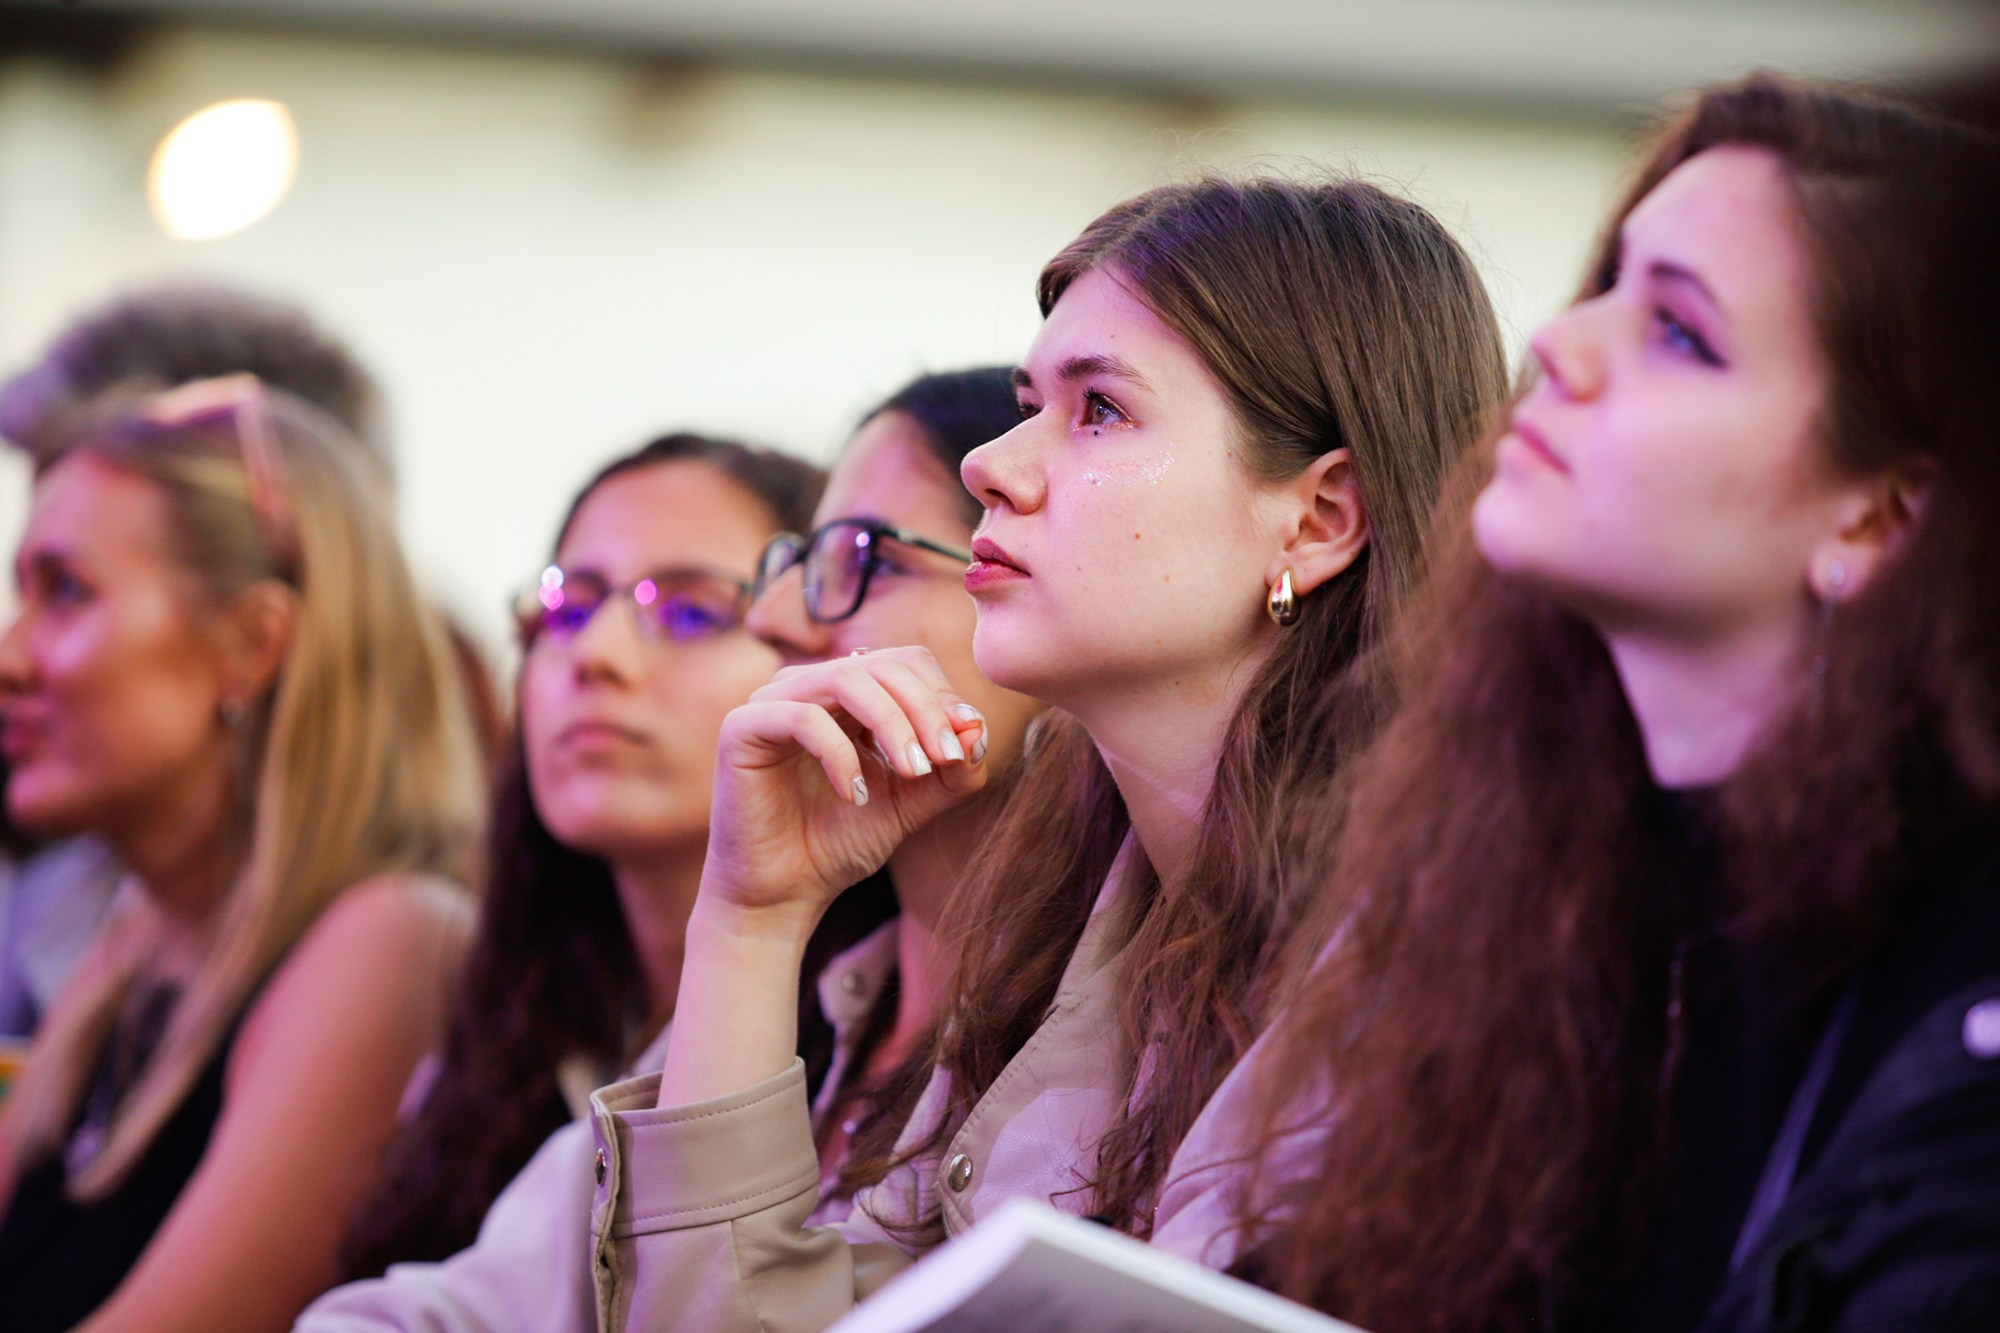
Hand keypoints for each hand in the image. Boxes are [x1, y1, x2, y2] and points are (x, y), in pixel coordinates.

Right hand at [698, 645, 989, 925]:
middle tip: (948, 760)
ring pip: (847, 678)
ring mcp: (772, 701)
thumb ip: (952, 770)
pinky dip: (841, 755)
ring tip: (914, 773)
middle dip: (926, 710)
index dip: (943, 698)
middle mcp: (809, 685)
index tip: (966, 749)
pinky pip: (803, 717)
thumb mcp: (912, 804)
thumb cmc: (841, 842)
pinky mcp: (742, 727)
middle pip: (883, 664)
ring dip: (893, 725)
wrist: (783, 893)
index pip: (906, 663)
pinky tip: (856, 797)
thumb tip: (977, 729)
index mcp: (848, 693)